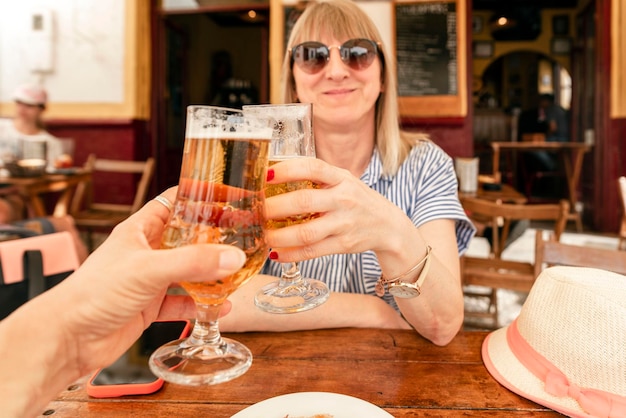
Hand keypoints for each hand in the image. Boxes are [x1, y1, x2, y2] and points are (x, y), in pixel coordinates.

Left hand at [54, 187, 245, 375]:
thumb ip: (193, 262)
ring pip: (188, 271)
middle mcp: (146, 252)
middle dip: (213, 238)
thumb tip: (232, 257)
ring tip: (236, 272)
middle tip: (242, 235)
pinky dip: (202, 305)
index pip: (174, 203)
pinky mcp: (150, 306)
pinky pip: (183, 302)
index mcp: (140, 230)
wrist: (69, 337)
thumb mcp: (148, 269)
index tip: (228, 196)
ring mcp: (149, 280)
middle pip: (187, 237)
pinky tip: (220, 308)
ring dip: (210, 273)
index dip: (199, 197)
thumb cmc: (93, 292)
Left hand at [264, 158, 410, 261]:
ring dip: (280, 236)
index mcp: (341, 178)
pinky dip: (291, 254)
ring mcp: (345, 223)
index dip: (287, 169)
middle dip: (275, 207)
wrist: (388, 225)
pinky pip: (312, 251)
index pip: (312, 167)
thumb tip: (272, 176)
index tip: (266, 174)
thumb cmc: (355, 199)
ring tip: (264, 236)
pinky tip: (276, 253)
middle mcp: (344, 199)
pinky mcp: (344, 245)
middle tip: (257, 211)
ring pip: (306, 232)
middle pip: (304, 201)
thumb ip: (316, 177)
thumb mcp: (342, 181)